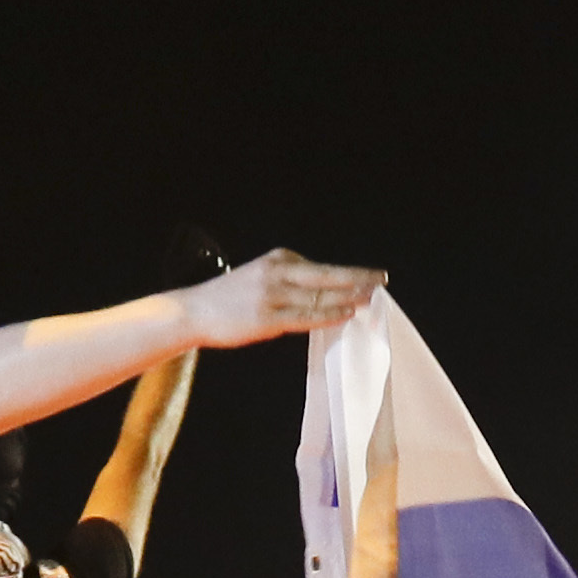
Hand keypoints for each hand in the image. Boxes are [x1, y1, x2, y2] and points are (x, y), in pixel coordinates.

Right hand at [176, 250, 386, 349]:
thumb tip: (322, 294)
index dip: (351, 273)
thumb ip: (289, 280)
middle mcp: (278, 272)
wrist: (194, 312)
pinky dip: (329, 315)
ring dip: (349, 297)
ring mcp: (274, 295)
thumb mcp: (260, 277)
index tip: (372, 276)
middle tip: (383, 280)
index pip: (322, 267)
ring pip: (321, 296)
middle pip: (328, 274)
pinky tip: (347, 314)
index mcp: (279, 259)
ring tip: (371, 300)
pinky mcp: (268, 318)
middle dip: (358, 278)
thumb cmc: (228, 299)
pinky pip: (306, 316)